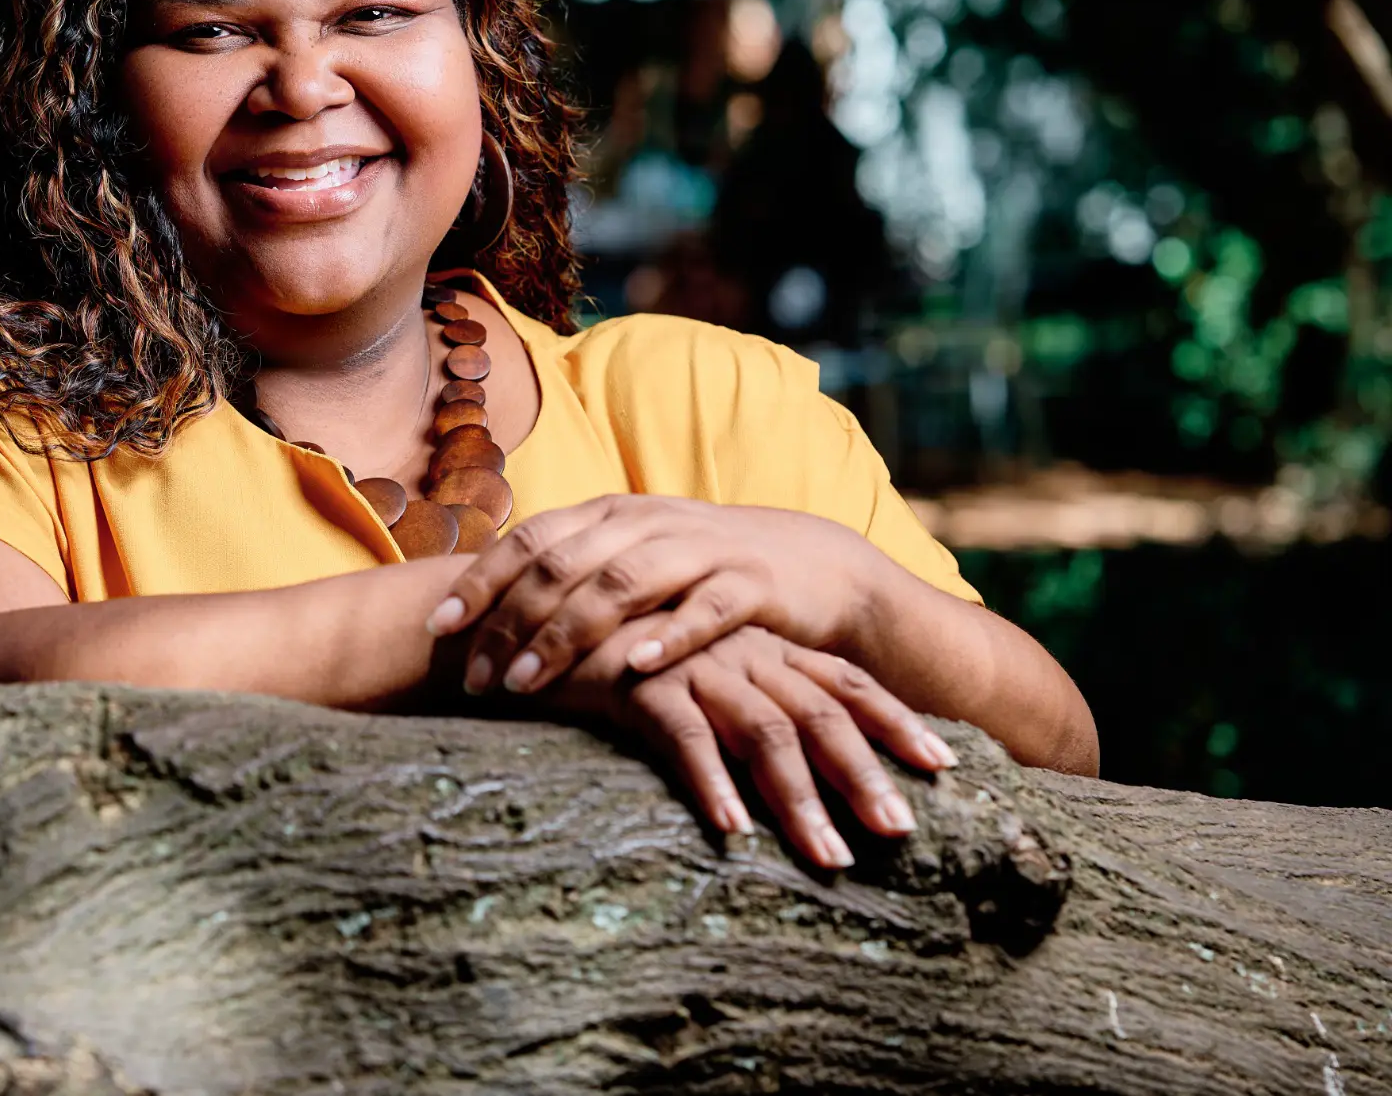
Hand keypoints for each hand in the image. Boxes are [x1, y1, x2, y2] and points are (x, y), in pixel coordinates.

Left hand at [425, 494, 893, 697]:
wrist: (815, 566)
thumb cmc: (701, 573)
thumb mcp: (630, 561)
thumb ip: (568, 575)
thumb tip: (483, 610)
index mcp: (609, 515)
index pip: (528, 540)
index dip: (480, 581)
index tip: (437, 629)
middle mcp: (647, 522)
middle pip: (563, 567)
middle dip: (510, 623)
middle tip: (476, 680)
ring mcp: (701, 548)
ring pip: (621, 585)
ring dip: (569, 634)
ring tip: (528, 683)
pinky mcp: (753, 583)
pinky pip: (706, 608)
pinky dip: (669, 635)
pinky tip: (637, 666)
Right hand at [542, 622, 958, 866]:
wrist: (527, 613)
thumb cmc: (613, 652)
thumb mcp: (691, 670)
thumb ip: (736, 701)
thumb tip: (785, 763)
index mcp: (757, 644)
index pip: (844, 680)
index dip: (895, 721)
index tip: (945, 766)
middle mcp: (737, 650)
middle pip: (821, 713)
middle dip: (866, 774)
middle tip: (903, 831)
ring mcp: (691, 663)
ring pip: (765, 734)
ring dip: (802, 800)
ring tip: (830, 858)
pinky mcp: (637, 683)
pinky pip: (685, 737)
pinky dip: (712, 784)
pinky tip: (732, 830)